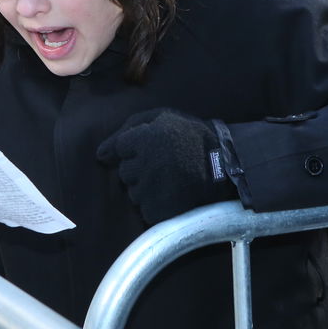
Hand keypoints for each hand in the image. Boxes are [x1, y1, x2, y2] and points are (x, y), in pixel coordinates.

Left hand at [96, 108, 237, 224]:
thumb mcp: (164, 117)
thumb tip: (100, 154)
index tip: (150, 149)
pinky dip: (155, 204)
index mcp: (146, 138)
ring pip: (133, 192)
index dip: (132, 148)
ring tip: (171, 179)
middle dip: (139, 168)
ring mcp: (151, 190)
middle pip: (124, 172)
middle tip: (164, 164)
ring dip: (146, 187)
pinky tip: (173, 193)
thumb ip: (128, 128)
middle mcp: (145, 164)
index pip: (118, 147)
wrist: (227, 168)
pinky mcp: (159, 211)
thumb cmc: (193, 138)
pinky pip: (144, 209)